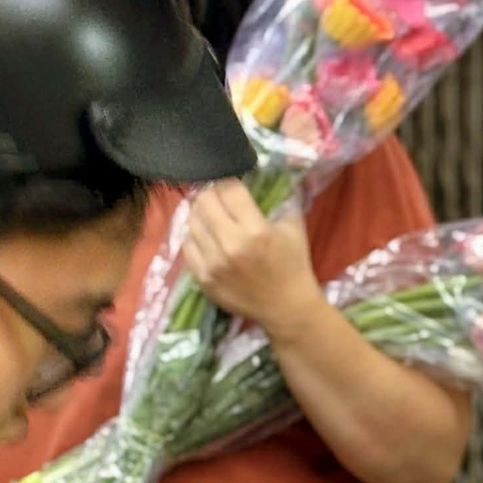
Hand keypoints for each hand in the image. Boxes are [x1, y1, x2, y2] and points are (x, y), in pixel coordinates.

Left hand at [183, 181, 323, 341]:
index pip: (228, 189)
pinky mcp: (203, 279)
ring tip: (213, 217)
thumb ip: (280, 197)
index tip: (234, 187)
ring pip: (192, 221)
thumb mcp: (294, 226)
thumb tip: (261, 174)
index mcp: (255, 231)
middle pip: (204, 201)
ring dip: (202, 214)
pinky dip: (195, 237)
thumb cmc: (294, 264)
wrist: (287, 308)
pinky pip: (187, 245)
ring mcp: (213, 264)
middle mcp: (230, 245)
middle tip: (219, 199)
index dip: (230, 182)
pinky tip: (208, 238)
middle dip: (212, 195)